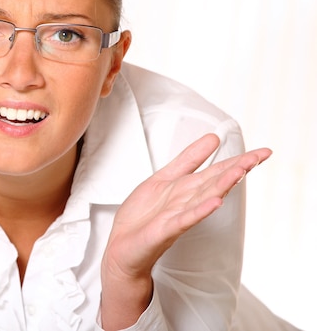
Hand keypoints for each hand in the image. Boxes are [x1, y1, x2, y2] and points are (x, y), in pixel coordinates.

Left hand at [103, 133, 271, 280]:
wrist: (122, 247)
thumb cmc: (142, 217)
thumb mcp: (164, 178)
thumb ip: (188, 160)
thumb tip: (213, 138)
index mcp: (187, 188)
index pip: (217, 171)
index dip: (239, 160)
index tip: (263, 152)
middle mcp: (187, 202)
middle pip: (216, 182)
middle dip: (237, 169)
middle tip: (259, 157)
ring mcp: (178, 216)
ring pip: (205, 198)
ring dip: (222, 185)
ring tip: (240, 171)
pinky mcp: (165, 229)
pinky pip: (185, 219)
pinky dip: (200, 211)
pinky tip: (214, 203)